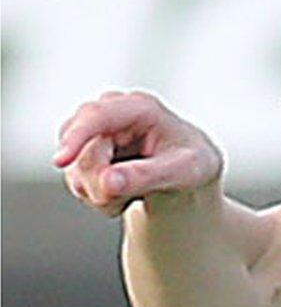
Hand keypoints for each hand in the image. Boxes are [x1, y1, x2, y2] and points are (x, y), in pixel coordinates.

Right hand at [53, 91, 222, 216]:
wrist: (187, 173)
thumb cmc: (191, 163)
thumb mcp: (184, 171)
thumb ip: (147, 176)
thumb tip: (108, 182)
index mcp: (140, 107)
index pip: (97, 115)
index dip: (76, 137)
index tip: (61, 161)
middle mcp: (109, 113)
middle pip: (83, 153)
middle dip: (102, 184)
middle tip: (129, 198)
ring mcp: (92, 133)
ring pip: (76, 172)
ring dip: (105, 195)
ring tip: (139, 191)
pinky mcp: (82, 154)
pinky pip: (77, 185)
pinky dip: (101, 199)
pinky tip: (125, 192)